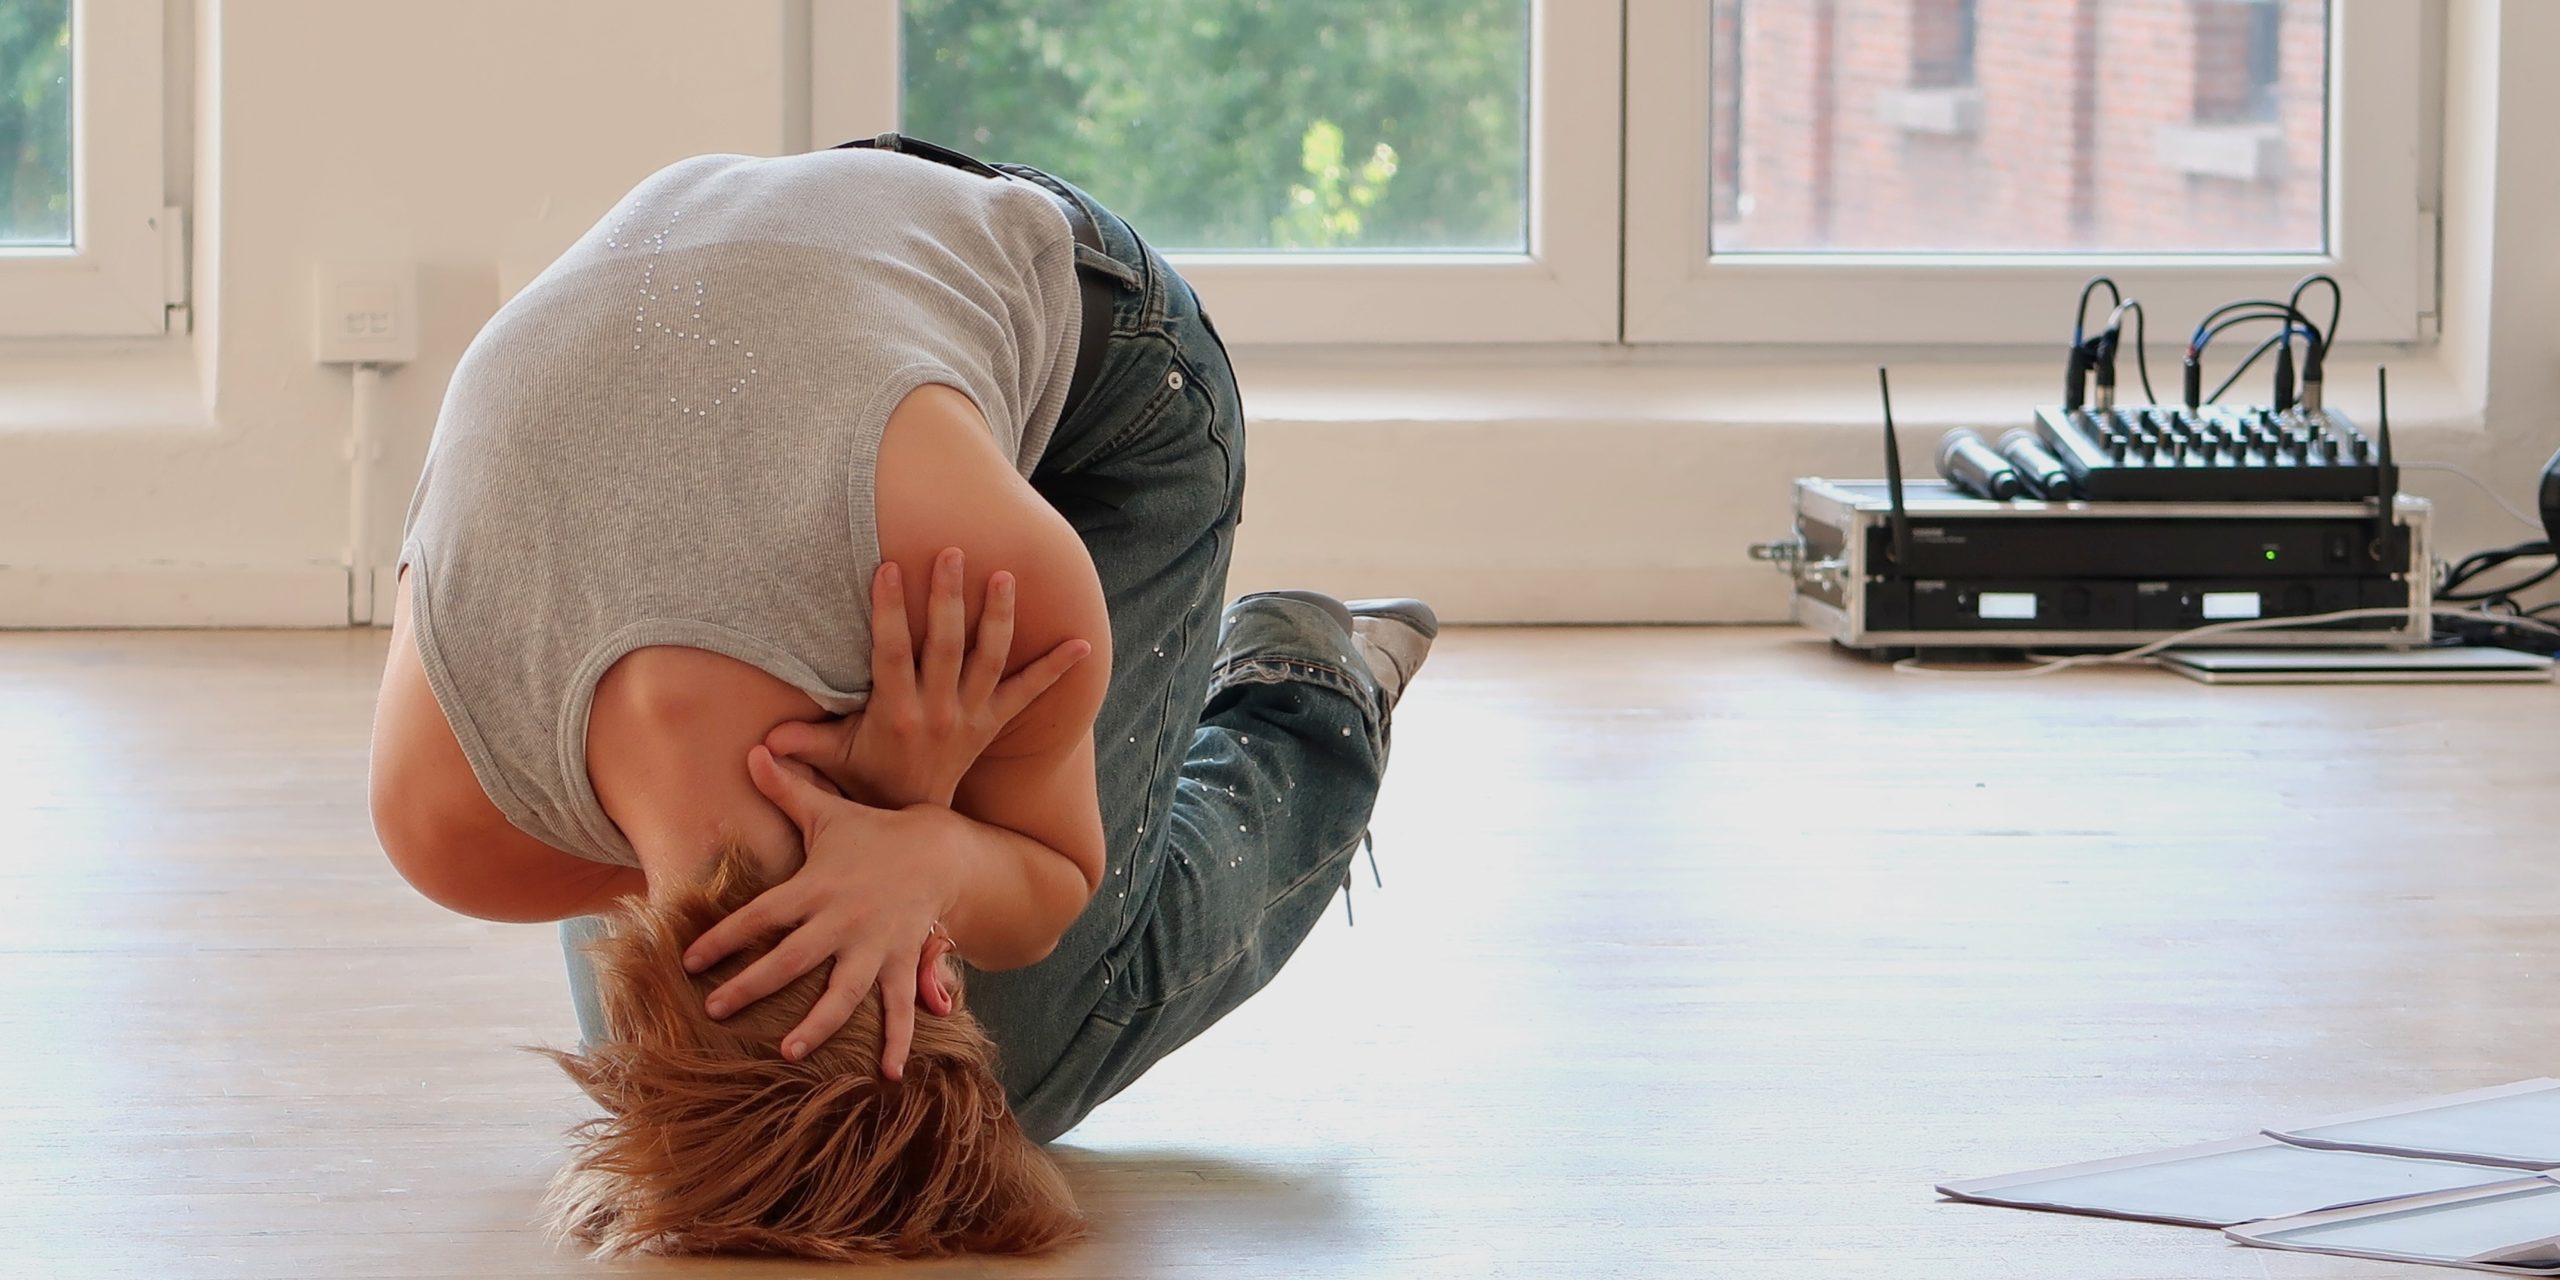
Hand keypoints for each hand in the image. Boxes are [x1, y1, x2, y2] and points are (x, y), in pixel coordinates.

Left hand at [684, 746, 961, 1077]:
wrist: (940, 849)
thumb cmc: (873, 834)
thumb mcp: (829, 812)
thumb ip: (787, 790)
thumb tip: (752, 750)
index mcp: (817, 886)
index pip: (762, 914)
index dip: (724, 936)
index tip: (689, 962)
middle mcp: (844, 919)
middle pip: (793, 958)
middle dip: (754, 985)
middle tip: (716, 1011)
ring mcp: (875, 945)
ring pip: (845, 991)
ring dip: (818, 1023)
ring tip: (790, 1052)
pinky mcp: (901, 962)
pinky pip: (898, 1007)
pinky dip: (896, 1040)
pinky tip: (888, 1075)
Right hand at [765, 548, 1091, 809]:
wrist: (917, 826)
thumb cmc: (867, 781)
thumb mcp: (832, 763)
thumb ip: (799, 751)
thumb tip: (755, 750)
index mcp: (897, 713)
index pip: (891, 653)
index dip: (888, 611)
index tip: (888, 568)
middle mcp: (939, 712)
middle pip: (945, 646)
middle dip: (948, 598)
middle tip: (954, 552)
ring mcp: (970, 717)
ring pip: (989, 660)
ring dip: (999, 618)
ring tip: (1007, 577)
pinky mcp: (993, 723)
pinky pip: (1029, 694)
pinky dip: (1056, 670)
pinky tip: (1084, 644)